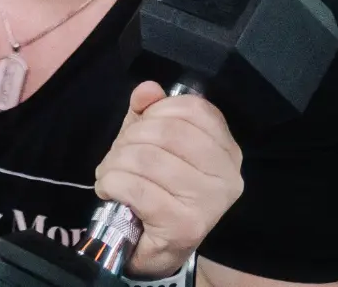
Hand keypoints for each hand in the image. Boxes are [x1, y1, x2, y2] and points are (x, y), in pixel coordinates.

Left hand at [95, 82, 244, 278]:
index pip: (193, 109)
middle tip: (119, 156)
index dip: (158, 110)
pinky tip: (109, 190)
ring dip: (114, 164)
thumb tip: (148, 89)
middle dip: (129, 139)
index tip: (142, 126)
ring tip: (112, 175)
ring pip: (146, 158)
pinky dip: (111, 183)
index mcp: (226, 151)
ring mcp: (209, 203)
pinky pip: (135, 187)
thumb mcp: (153, 143)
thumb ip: (149, 112)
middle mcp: (227, 177)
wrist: (157, 248)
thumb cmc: (157, 188)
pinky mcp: (185, 226)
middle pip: (165, 132)